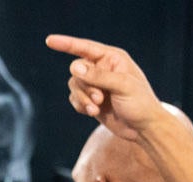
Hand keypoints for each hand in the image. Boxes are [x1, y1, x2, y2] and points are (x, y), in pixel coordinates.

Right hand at [46, 35, 162, 141]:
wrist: (143, 128)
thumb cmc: (140, 103)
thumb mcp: (122, 86)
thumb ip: (98, 76)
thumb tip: (74, 67)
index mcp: (112, 58)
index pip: (84, 47)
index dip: (66, 44)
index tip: (49, 41)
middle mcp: (102, 68)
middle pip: (77, 70)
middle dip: (84, 86)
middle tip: (99, 99)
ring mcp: (96, 85)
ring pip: (74, 85)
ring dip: (82, 98)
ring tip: (96, 108)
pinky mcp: (91, 100)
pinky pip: (74, 99)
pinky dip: (81, 106)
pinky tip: (93, 113)